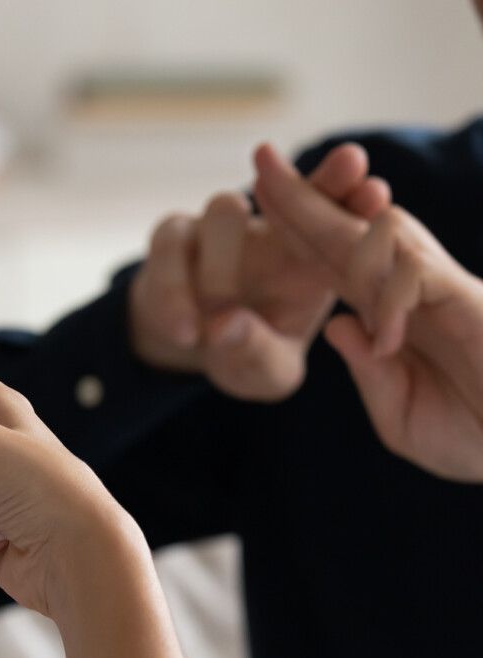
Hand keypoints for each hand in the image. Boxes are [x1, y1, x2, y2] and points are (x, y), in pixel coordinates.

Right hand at [130, 142, 390, 399]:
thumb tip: (224, 325)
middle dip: (322, 182)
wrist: (184, 347)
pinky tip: (183, 331)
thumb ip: (257, 354)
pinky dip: (174, 291)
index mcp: (307, 260)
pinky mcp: (171, 239)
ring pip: (224, 212)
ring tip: (217, 324)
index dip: (354, 204)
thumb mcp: (263, 373)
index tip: (376, 192)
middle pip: (295, 190)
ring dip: (222, 266)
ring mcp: (216, 228)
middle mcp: (267, 232)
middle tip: (351, 164)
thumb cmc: (241, 355)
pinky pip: (170, 251)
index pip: (337, 222)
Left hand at [254, 143, 482, 481]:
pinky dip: (390, 298)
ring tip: (285, 200)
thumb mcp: (401, 416)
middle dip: (305, 198)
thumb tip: (339, 325)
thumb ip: (370, 373)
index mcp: (392, 318)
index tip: (258, 199)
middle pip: (353, 232)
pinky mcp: (470, 302)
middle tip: (258, 157)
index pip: (338, 265)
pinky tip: (384, 339)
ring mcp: (443, 292)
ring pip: (384, 235)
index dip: (300, 233)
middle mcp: (415, 294)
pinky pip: (417, 275)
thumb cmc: (475, 437)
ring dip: (334, 227)